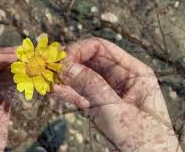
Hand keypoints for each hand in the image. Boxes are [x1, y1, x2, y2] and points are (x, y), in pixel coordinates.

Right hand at [52, 38, 181, 151]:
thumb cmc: (142, 139)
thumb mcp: (116, 109)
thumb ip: (91, 86)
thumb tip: (66, 67)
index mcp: (133, 72)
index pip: (102, 49)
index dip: (79, 50)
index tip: (62, 59)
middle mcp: (119, 78)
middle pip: (88, 60)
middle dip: (68, 63)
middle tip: (50, 68)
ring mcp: (107, 92)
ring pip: (81, 77)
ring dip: (64, 77)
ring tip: (47, 78)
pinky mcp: (97, 105)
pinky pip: (79, 93)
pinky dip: (66, 91)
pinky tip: (53, 90)